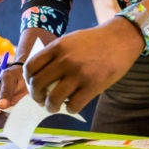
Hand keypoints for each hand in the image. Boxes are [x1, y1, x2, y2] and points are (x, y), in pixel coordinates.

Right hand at [0, 64, 27, 128]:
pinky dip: (13, 121)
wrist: (28, 78)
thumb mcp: (9, 77)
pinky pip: (8, 123)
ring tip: (15, 111)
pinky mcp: (10, 115)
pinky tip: (20, 113)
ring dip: (5, 121)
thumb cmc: (14, 74)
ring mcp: (1, 111)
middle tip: (7, 113)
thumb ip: (5, 91)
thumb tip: (1, 106)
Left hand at [23, 17, 144, 113]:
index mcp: (57, 47)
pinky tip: (72, 105)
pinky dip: (69, 109)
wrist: (121, 39)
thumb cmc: (93, 42)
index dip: (28, 80)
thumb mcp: (69, 40)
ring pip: (53, 99)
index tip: (33, 85)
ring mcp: (79, 74)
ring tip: (53, 107)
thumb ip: (54, 55)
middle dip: (36, 96)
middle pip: (38, 84)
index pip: (30, 67)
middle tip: (40, 100)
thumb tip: (39, 77)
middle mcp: (65, 60)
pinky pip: (73, 106)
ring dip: (50, 107)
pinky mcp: (93, 86)